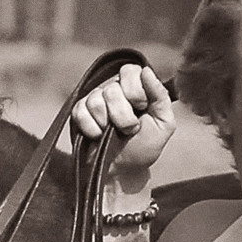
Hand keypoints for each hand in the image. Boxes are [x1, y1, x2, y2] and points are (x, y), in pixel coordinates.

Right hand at [70, 65, 174, 185]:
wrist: (123, 171)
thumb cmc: (144, 146)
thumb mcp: (163, 124)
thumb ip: (160, 96)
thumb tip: (146, 71)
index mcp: (135, 87)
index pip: (130, 71)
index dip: (135, 91)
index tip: (142, 108)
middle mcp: (114, 88)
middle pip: (112, 87)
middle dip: (123, 114)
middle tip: (130, 128)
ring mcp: (94, 99)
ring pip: (96, 100)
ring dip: (108, 123)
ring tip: (114, 133)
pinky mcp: (78, 112)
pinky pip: (81, 112)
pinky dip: (93, 129)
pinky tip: (99, 136)